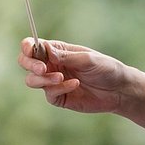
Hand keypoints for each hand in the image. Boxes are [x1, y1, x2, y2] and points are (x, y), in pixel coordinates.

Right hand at [18, 38, 132, 114]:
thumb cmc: (105, 68)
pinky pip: (49, 94)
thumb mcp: (87, 59)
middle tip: (43, 69)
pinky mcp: (59, 97)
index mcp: (56, 50)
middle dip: (30, 65)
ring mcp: (53, 82)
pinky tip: (75, 85)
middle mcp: (52, 65)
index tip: (30, 51)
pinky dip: (59, 89)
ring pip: (32, 80)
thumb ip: (65, 56)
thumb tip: (45, 50)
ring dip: (42, 79)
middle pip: (26, 63)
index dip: (27, 48)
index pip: (33, 46)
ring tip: (60, 78)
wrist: (119, 90)